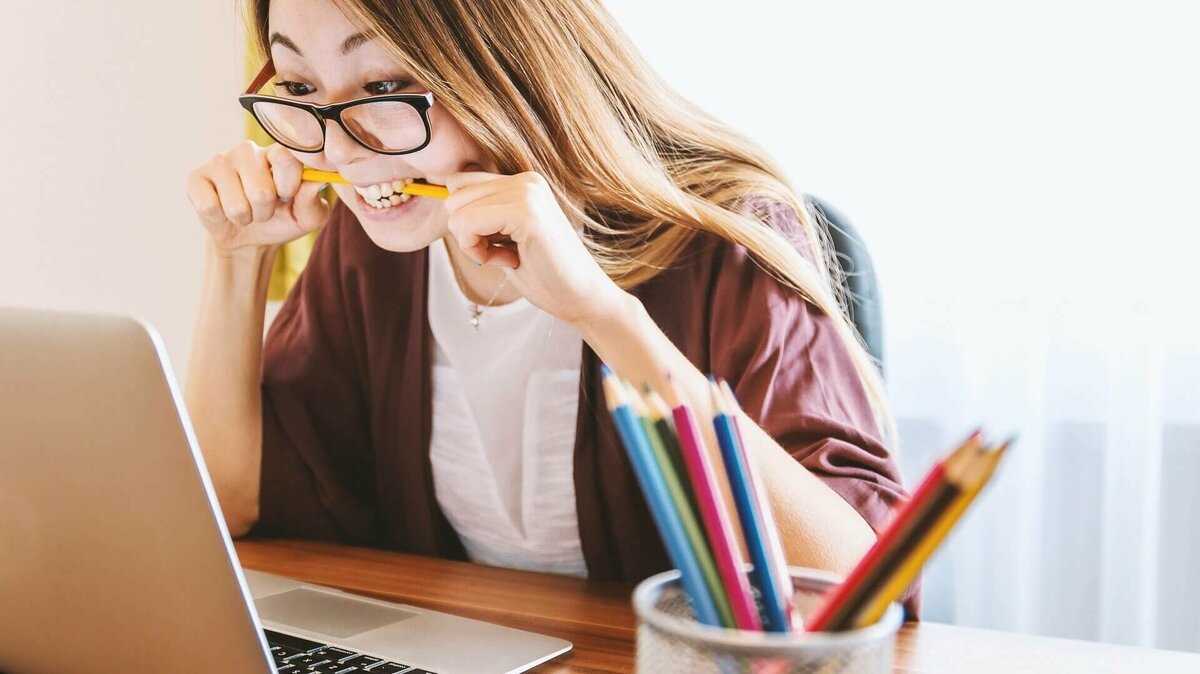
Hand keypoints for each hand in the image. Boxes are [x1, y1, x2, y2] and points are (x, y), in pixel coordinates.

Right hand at [186, 140, 329, 254]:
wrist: (248, 239)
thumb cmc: (281, 220)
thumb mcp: (306, 218)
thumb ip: (313, 201)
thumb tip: (316, 182)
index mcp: (278, 153)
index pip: (286, 159)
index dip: (288, 186)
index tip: (287, 196)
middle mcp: (248, 150)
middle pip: (261, 191)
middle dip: (264, 212)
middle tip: (263, 210)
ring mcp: (220, 161)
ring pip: (236, 204)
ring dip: (244, 218)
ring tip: (244, 211)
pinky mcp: (196, 177)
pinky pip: (209, 206)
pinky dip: (220, 218)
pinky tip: (221, 209)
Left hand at [444, 171, 624, 325]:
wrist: (581, 298)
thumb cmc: (543, 273)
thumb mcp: (506, 236)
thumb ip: (483, 213)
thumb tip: (443, 197)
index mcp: (523, 181)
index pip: (459, 183)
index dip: (466, 220)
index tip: (495, 243)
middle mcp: (526, 180)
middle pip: (453, 195)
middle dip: (467, 232)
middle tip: (501, 252)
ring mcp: (527, 193)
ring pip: (456, 211)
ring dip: (473, 243)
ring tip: (507, 256)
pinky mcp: (526, 213)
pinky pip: (468, 225)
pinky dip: (477, 251)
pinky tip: (508, 260)